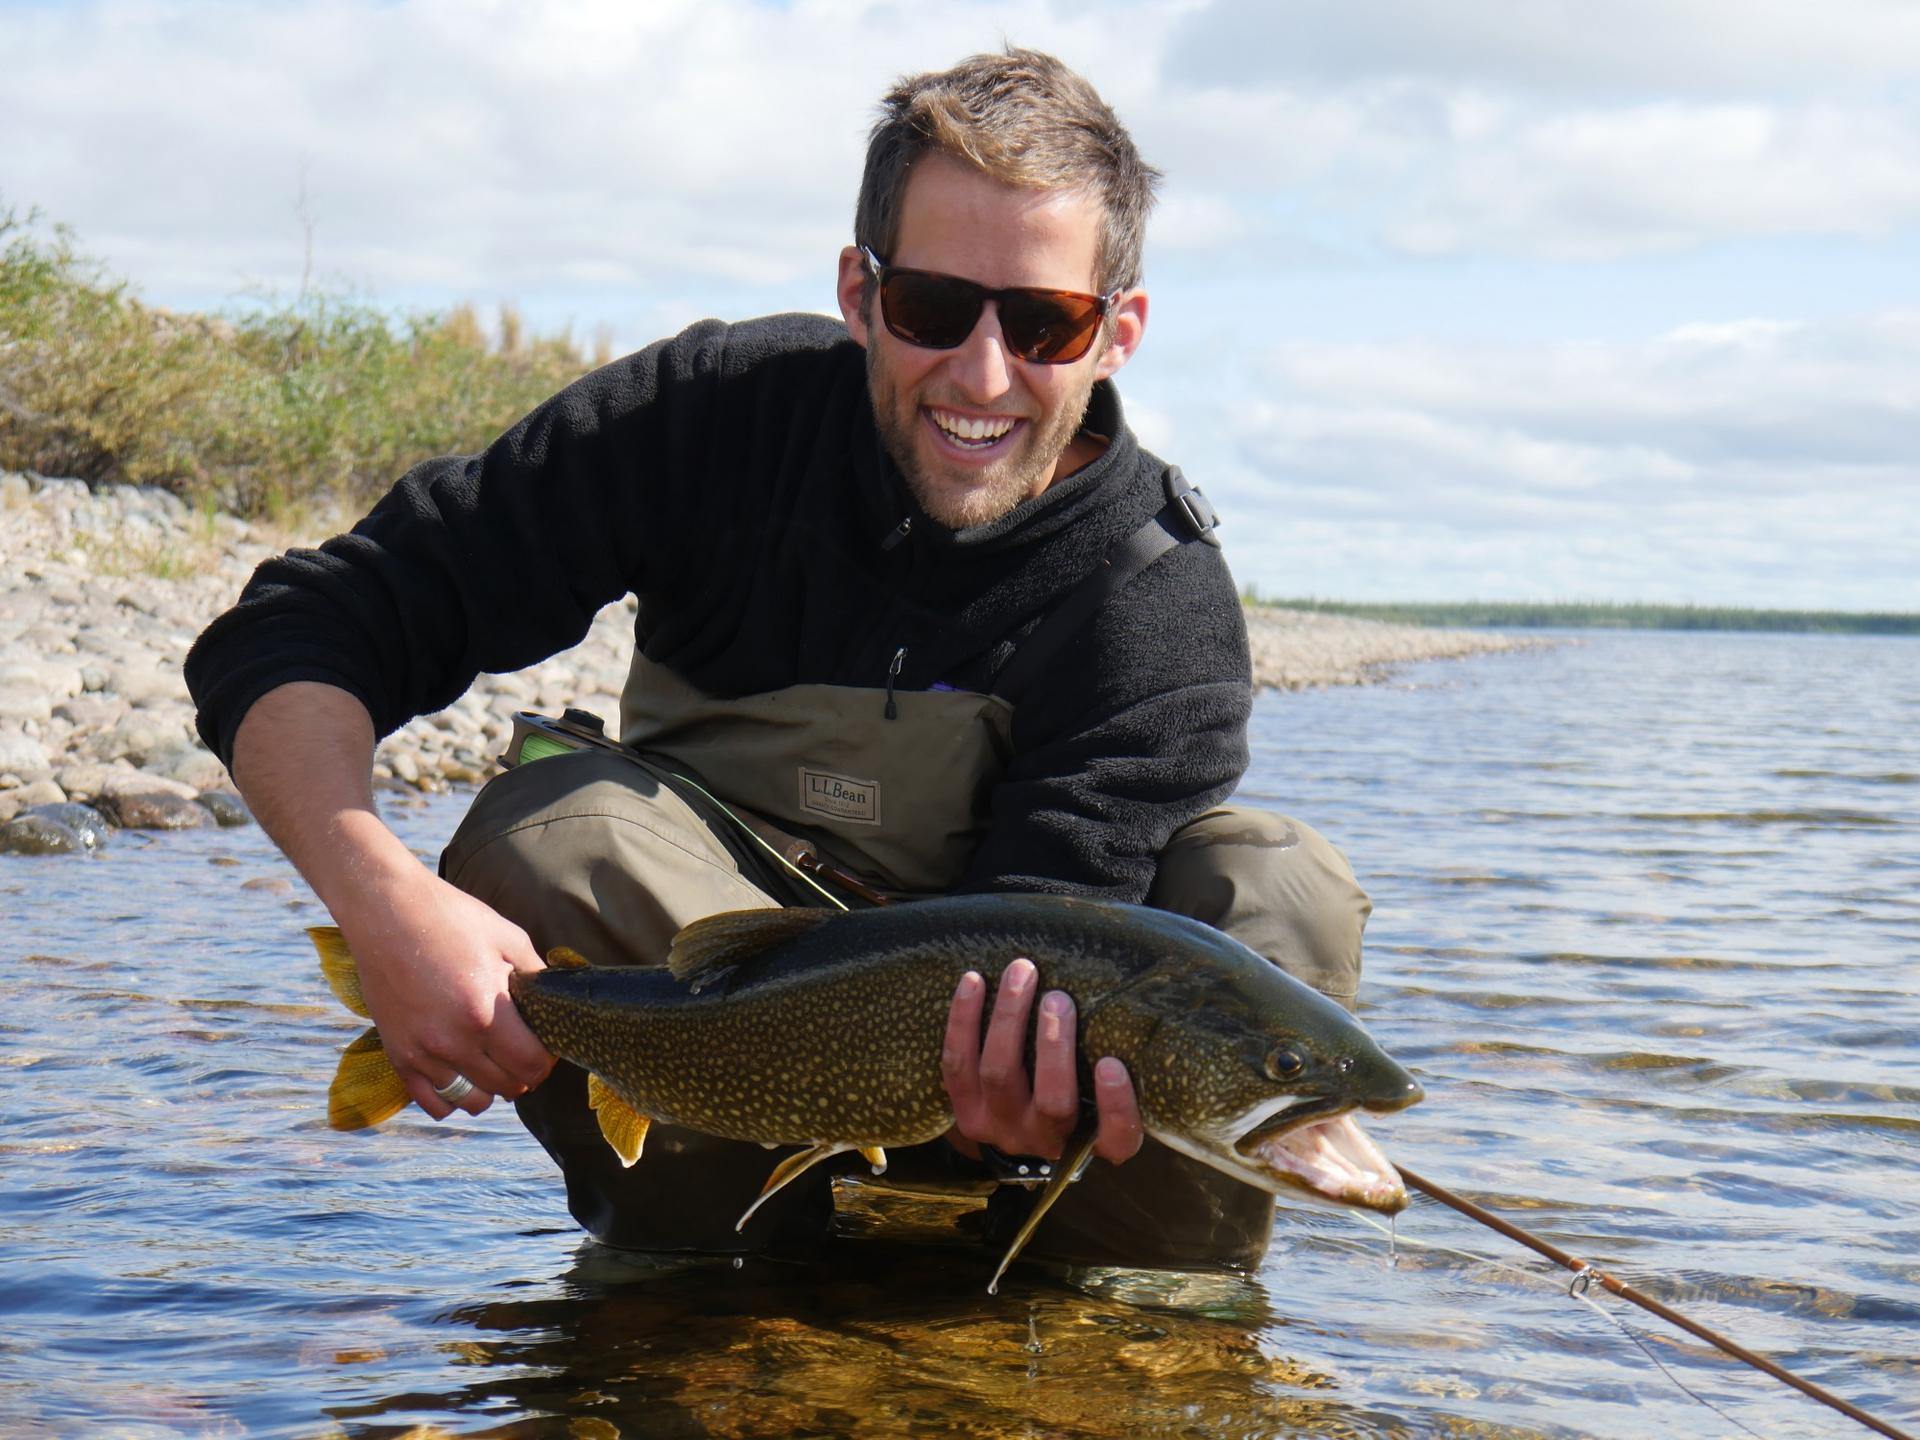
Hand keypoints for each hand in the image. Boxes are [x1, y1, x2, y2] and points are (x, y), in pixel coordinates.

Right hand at [337, 870, 553, 1120]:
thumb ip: (536, 976)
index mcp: (485, 1011)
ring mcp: (422, 1052)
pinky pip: (434, 1103)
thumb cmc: (450, 918)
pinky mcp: (398, 1056)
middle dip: (524, 1073)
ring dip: (491, 1088)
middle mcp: (453, 1041)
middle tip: (522, 1050)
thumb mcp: (507, 939)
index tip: (545, 1044)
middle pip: (507, 1087)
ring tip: (493, 1063)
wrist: (385, 912)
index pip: (532, 1065)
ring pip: (473, 1101)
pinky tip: (462, 1074)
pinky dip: (453, 1098)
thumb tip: (555, 1002)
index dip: (547, 1058)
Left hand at [941, 957, 1143, 1167]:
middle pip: (1051, 1101)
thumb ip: (1112, 1055)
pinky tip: (973, 980)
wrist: (1017, 1123)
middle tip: (1058, 998)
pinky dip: (963, 1020)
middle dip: (1053, 1044)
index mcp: (1093, 1142)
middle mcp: (1047, 1143)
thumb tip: (1132, 993)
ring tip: (1021, 974)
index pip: (1116, 1138)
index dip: (1115, 1106)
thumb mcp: (1101, 1087)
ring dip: (1009, 1018)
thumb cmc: (1077, 1086)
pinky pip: (957, 1064)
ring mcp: (1000, 1129)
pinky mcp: (965, 1111)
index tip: (1112, 1064)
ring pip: (999, 1074)